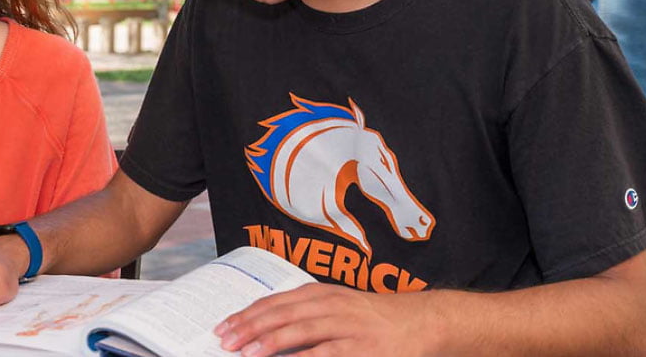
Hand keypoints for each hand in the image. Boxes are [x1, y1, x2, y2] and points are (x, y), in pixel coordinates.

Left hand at [214, 283, 430, 356]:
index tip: (224, 326)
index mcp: (321, 294)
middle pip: (282, 314)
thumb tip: (265, 330)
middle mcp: (331, 306)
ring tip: (247, 353)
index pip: (275, 302)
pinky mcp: (363, 349)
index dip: (248, 314)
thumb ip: (306, 314)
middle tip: (226, 341)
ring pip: (302, 331)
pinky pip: (328, 354)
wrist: (421, 322)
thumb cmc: (374, 318)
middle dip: (250, 328)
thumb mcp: (338, 307)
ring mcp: (347, 326)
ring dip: (271, 342)